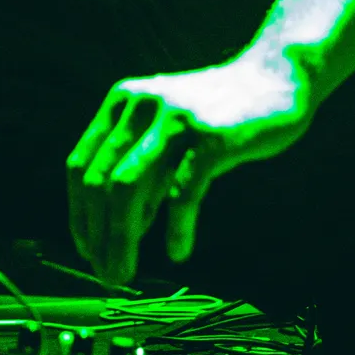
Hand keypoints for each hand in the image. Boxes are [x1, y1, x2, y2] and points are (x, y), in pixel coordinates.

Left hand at [66, 54, 313, 286]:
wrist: (276, 78)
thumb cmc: (217, 113)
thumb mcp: (167, 132)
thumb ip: (141, 170)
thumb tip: (114, 232)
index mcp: (122, 101)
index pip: (81, 166)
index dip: (78, 216)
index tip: (86, 252)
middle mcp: (142, 104)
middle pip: (101, 182)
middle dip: (98, 236)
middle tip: (107, 276)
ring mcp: (176, 118)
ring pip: (129, 188)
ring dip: (121, 239)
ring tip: (125, 275)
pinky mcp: (211, 137)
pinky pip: (182, 193)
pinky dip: (176, 229)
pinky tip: (178, 252)